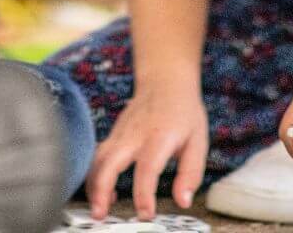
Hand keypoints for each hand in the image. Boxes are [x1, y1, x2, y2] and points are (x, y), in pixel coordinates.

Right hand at [87, 82, 206, 219]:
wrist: (165, 78)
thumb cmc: (183, 110)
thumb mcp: (198, 141)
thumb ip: (190, 173)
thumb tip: (183, 201)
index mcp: (159, 137)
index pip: (147, 168)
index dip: (144, 193)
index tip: (145, 214)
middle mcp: (135, 133)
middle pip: (110, 161)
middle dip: (101, 189)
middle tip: (100, 214)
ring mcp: (121, 131)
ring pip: (99, 158)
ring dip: (93, 184)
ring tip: (98, 208)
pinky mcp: (114, 132)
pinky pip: (99, 154)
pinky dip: (96, 174)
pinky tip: (103, 192)